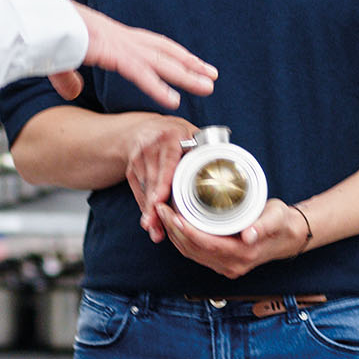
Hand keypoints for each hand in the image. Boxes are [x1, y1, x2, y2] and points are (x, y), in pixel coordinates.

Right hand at [48, 3, 216, 109]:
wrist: (39, 19)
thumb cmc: (48, 34)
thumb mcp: (61, 61)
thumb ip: (69, 79)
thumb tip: (73, 93)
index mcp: (113, 35)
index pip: (151, 44)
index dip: (174, 55)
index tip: (193, 64)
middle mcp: (122, 37)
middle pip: (164, 50)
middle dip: (190, 63)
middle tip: (212, 75)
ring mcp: (118, 43)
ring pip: (161, 61)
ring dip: (187, 74)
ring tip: (208, 86)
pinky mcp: (110, 52)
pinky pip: (139, 73)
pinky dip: (158, 87)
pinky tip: (174, 100)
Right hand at [121, 116, 199, 242]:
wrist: (147, 128)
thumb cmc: (176, 134)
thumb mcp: (192, 133)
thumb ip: (204, 149)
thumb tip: (226, 168)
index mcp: (170, 136)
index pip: (167, 162)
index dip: (163, 182)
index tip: (160, 200)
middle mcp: (151, 146)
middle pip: (153, 179)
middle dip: (153, 204)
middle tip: (156, 225)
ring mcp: (138, 158)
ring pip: (144, 188)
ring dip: (149, 210)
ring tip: (155, 230)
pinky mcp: (132, 169)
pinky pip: (138, 191)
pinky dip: (144, 207)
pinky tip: (149, 222)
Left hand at [155, 198, 309, 278]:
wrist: (287, 237)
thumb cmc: (280, 222)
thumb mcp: (276, 217)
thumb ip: (264, 226)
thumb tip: (250, 236)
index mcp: (243, 254)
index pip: (207, 244)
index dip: (188, 231)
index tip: (174, 215)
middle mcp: (231, 265)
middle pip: (194, 250)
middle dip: (174, 230)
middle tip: (160, 209)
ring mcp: (225, 266)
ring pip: (191, 253)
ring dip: (174, 235)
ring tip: (162, 214)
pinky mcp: (220, 263)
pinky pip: (195, 253)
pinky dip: (181, 240)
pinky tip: (174, 225)